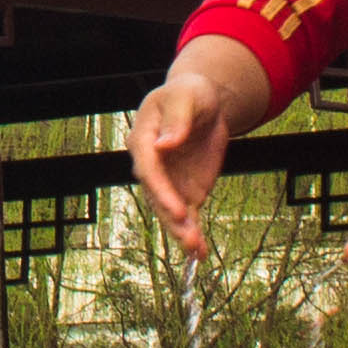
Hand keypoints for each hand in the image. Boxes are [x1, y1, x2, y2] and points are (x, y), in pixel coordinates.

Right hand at [130, 37, 273, 258]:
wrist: (203, 104)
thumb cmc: (190, 93)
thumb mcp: (187, 95)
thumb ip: (177, 118)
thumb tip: (166, 143)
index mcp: (144, 138)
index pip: (148, 167)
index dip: (161, 189)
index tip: (177, 208)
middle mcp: (151, 164)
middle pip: (157, 194)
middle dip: (172, 217)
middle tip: (189, 235)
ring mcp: (168, 181)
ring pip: (170, 211)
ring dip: (182, 231)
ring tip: (197, 250)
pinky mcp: (185, 191)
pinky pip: (187, 216)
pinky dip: (193, 233)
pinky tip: (200, 253)